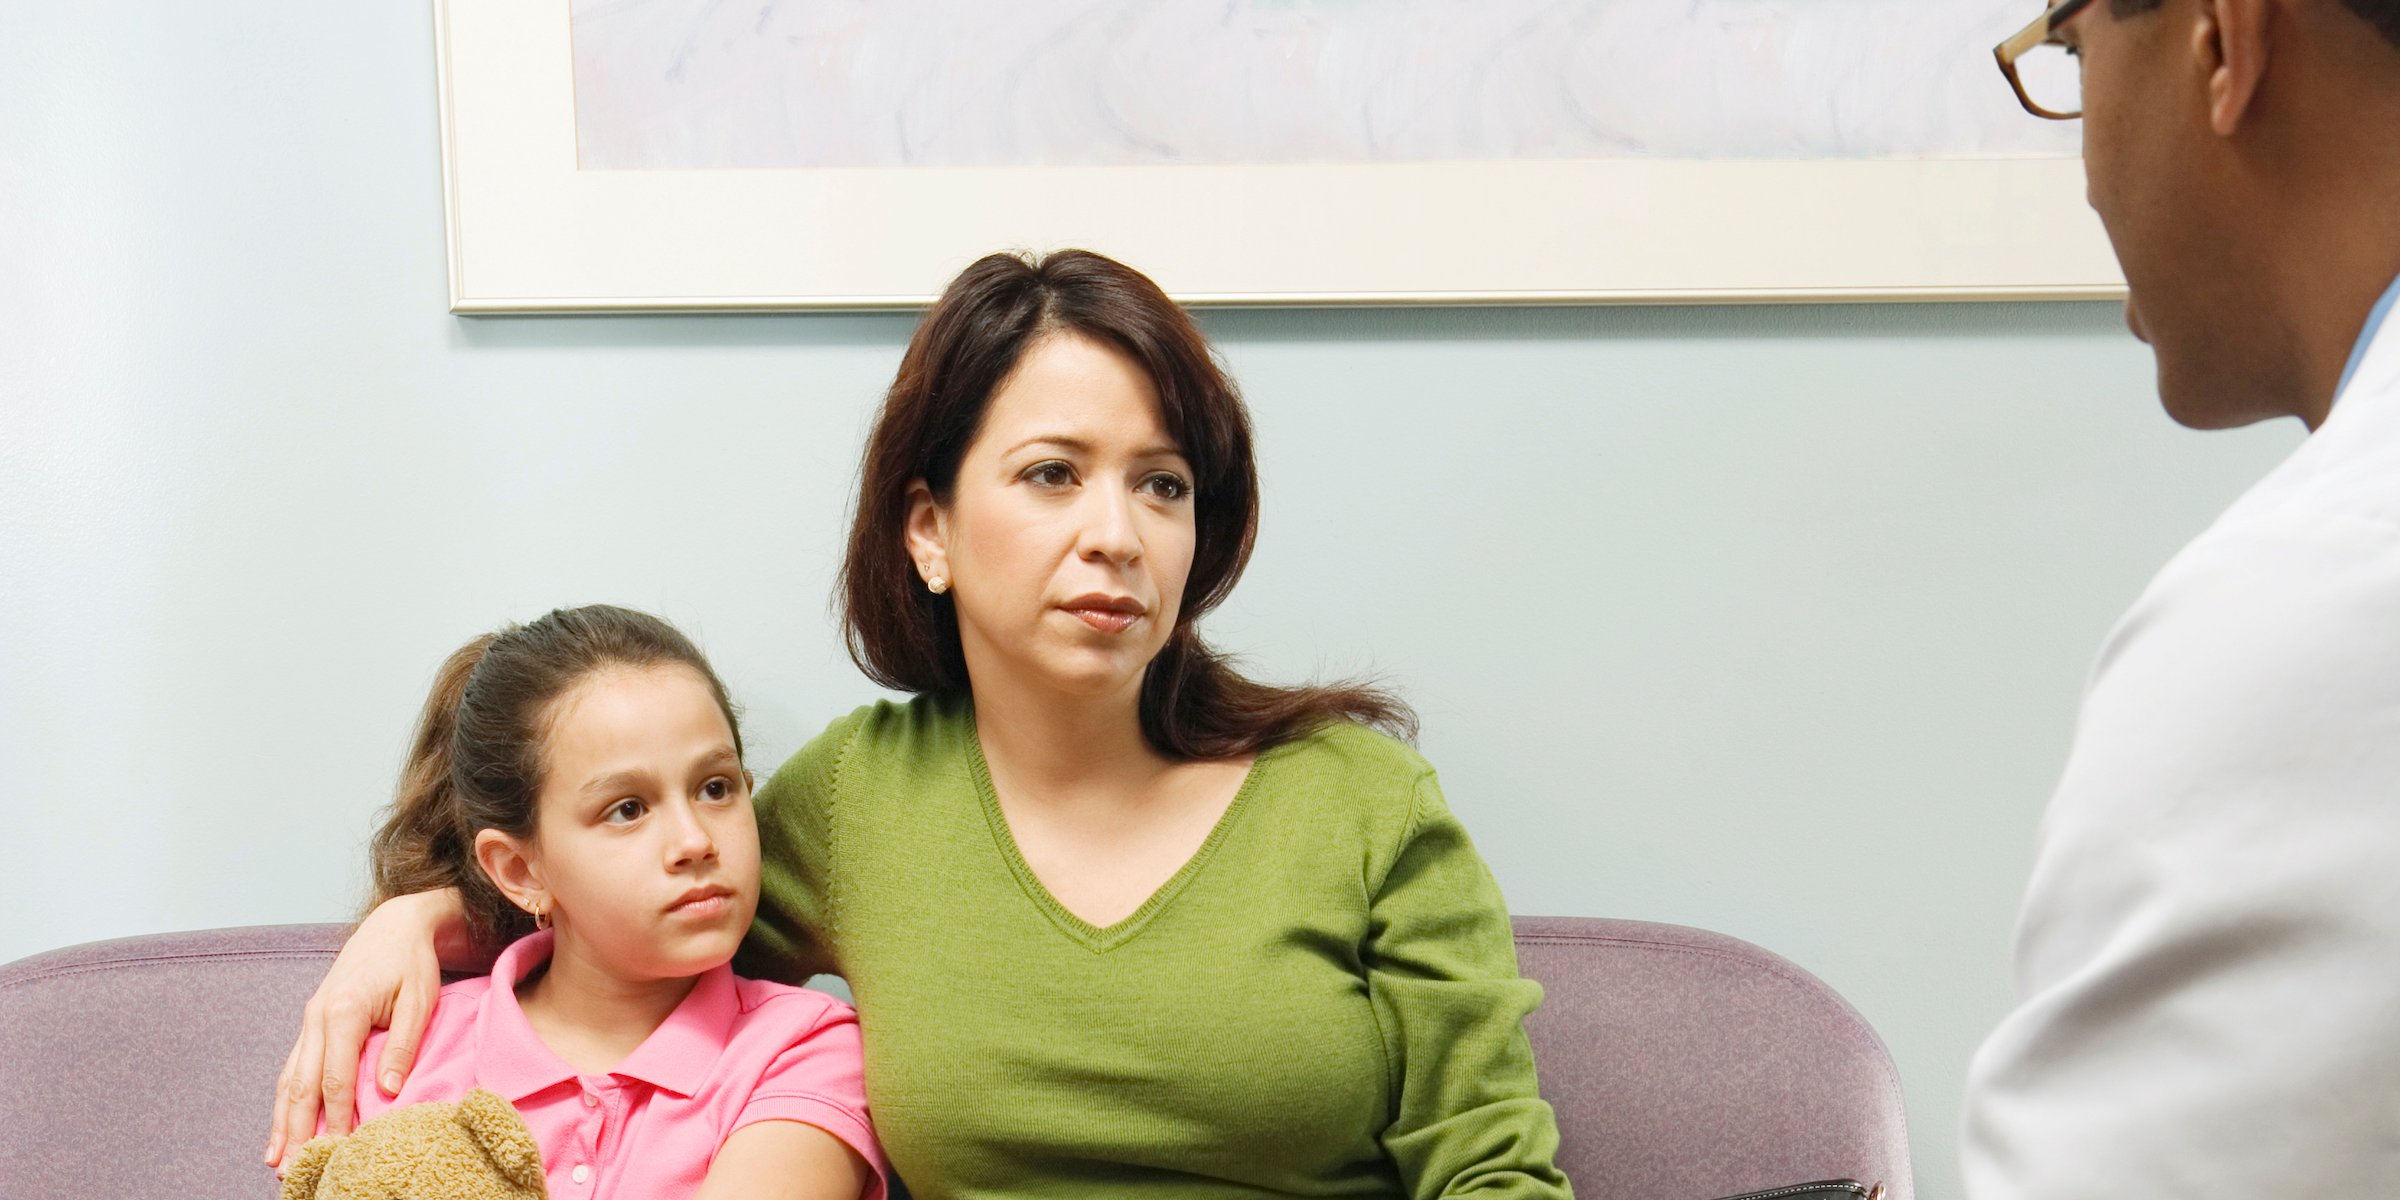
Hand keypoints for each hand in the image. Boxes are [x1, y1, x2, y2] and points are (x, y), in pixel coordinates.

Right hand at [264, 889, 454, 1169]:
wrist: (393, 926)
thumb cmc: (411, 963)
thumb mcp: (419, 999)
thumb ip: (402, 1044)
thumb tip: (389, 1091)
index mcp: (343, 1011)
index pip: (335, 1077)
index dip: (336, 1117)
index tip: (339, 1150)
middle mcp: (316, 1018)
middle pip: (302, 1085)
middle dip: (297, 1131)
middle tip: (294, 1171)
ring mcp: (309, 1020)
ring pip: (289, 1080)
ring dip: (282, 1122)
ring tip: (277, 1161)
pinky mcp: (310, 1023)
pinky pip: (292, 1068)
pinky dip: (285, 1101)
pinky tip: (281, 1127)